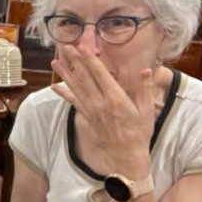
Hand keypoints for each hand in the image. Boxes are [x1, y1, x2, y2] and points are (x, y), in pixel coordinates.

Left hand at [50, 44, 154, 173]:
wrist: (126, 155)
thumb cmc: (139, 132)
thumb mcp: (147, 110)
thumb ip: (144, 89)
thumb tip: (146, 70)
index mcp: (115, 99)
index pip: (100, 75)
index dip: (90, 60)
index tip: (82, 47)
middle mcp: (100, 103)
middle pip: (85, 78)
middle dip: (75, 61)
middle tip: (66, 47)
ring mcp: (91, 110)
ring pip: (75, 88)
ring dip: (65, 74)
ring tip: (55, 61)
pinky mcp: (86, 117)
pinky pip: (73, 102)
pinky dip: (63, 94)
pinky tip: (54, 86)